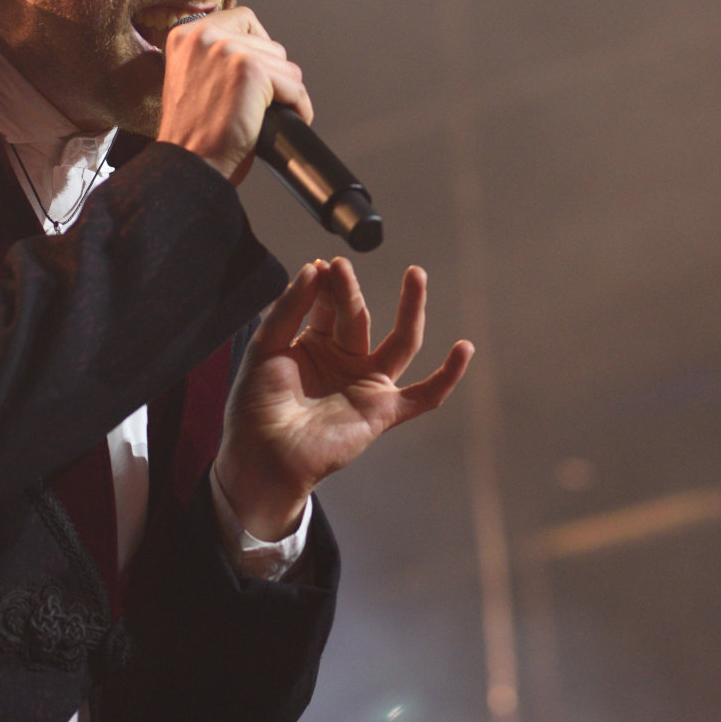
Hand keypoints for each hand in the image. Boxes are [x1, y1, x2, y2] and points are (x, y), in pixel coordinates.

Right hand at [156, 7, 312, 183]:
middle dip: (272, 78)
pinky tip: (279, 122)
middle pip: (270, 45)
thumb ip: (215, 55)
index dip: (258, 49)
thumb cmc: (193, 133)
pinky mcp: (251, 71)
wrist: (190, 164)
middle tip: (257, 105)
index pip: (244, 20)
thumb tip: (258, 49)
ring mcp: (227, 50)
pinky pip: (294, 87)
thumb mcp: (193, 78)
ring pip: (286, 67)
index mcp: (186, 34)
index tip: (257, 78)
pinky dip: (298, 108)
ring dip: (284, 95)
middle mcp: (204, 36)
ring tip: (263, 115)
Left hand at [213, 258, 474, 539]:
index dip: (327, 285)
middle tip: (340, 265)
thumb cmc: (257, 408)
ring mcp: (367, 385)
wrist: (262, 456)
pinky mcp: (382, 411)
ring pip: (402, 341)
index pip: (330, 306)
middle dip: (350, 291)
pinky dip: (448, 375)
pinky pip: (424, 395)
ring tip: (416, 275)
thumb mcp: (265, 346)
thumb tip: (314, 267)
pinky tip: (464, 349)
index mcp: (316, 347)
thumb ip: (290, 308)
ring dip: (412, 308)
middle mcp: (345, 362)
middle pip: (359, 317)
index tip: (321, 265)